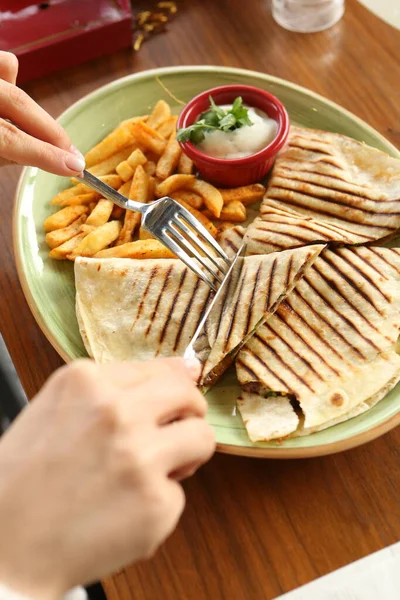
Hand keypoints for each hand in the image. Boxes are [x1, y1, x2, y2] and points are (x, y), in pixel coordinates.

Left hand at [0, 51, 84, 174]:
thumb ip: (7, 156)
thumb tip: (43, 156)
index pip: (12, 138)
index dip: (47, 154)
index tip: (76, 168)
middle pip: (19, 105)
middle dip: (52, 133)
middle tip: (73, 155)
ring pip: (12, 81)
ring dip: (34, 110)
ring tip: (51, 136)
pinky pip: (2, 64)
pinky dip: (11, 76)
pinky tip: (17, 98)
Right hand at [0, 358, 214, 599]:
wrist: (6, 548)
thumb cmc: (26, 478)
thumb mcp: (57, 409)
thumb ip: (119, 385)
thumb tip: (188, 366)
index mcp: (87, 382)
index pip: (162, 369)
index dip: (166, 392)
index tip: (166, 406)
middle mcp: (117, 412)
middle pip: (189, 396)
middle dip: (187, 414)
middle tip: (168, 434)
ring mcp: (140, 458)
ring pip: (202, 437)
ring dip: (184, 455)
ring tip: (150, 473)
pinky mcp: (157, 504)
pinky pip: (180, 492)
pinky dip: (158, 503)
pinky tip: (124, 511)